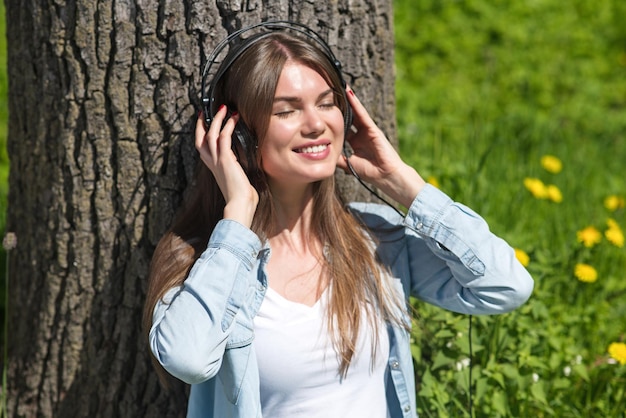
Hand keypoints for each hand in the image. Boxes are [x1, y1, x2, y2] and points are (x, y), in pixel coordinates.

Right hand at [195, 106, 258, 226]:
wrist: (240, 204)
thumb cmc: (242, 198)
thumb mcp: (237, 180)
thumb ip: (237, 171)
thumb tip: (244, 169)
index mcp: (214, 168)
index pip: (202, 148)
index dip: (201, 134)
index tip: (204, 123)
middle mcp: (212, 163)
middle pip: (201, 138)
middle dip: (203, 123)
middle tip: (207, 111)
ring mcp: (217, 161)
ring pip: (211, 134)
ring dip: (217, 119)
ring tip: (224, 108)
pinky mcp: (226, 159)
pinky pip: (224, 137)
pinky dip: (228, 126)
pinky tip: (234, 119)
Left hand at [336, 87, 425, 207]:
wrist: (386, 176)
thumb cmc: (370, 173)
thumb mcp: (349, 165)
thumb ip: (338, 159)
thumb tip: (323, 156)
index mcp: (355, 142)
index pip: (343, 128)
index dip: (334, 119)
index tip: (324, 110)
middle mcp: (361, 134)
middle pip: (349, 116)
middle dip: (341, 106)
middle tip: (332, 92)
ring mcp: (367, 130)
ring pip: (355, 112)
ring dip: (348, 99)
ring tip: (340, 85)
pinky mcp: (373, 128)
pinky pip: (362, 114)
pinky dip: (355, 104)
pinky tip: (349, 94)